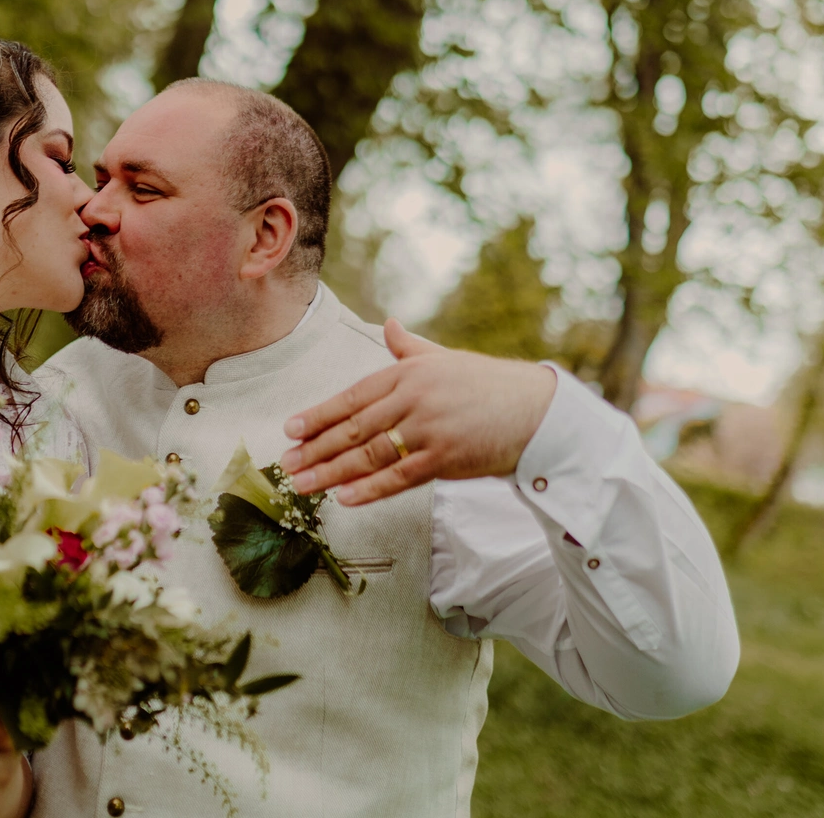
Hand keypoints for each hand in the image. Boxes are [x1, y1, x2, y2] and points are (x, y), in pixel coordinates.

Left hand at [278, 320, 557, 505]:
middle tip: (286, 463)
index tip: (291, 429)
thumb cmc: (488, 386)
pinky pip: (398, 477)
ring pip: (369, 454)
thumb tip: (389, 325)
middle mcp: (413, 398)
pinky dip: (369, 489)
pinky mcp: (444, 458)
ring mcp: (428, 429)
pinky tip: (344, 498)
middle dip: (316, 447)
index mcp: (408, 372)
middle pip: (354, 427)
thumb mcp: (445, 360)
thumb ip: (411, 348)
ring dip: (332, 471)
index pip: (353, 396)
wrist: (536, 411)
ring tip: (303, 485)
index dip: (320, 414)